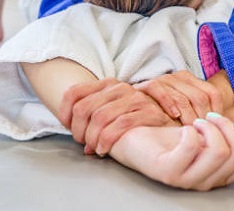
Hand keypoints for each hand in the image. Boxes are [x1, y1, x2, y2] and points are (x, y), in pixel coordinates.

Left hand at [58, 77, 178, 155]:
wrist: (169, 120)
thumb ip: (92, 114)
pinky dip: (107, 140)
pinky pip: (121, 125)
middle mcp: (119, 88)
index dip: (64, 113)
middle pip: (83, 108)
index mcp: (107, 84)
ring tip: (94, 148)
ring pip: (100, 117)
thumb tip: (74, 132)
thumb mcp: (111, 109)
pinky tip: (104, 149)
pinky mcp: (148, 112)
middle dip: (78, 131)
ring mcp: (134, 99)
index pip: (73, 93)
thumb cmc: (135, 118)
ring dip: (92, 138)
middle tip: (83, 143)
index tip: (67, 127)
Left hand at [111, 113, 233, 190]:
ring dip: (211, 126)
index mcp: (221, 173)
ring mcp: (188, 180)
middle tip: (209, 116)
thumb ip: (226, 135)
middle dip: (227, 124)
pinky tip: (184, 128)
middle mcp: (208, 181)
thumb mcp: (205, 133)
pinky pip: (192, 147)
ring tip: (196, 121)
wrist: (135, 136)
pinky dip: (191, 131)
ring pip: (221, 151)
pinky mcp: (168, 172)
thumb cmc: (169, 134)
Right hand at [133, 70, 223, 124]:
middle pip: (199, 97)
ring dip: (187, 116)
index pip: (212, 93)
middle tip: (203, 136)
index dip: (216, 112)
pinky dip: (168, 102)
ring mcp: (164, 80)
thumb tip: (229, 128)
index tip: (215, 131)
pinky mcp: (147, 85)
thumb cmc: (165, 122)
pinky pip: (159, 89)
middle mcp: (179, 78)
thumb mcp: (189, 118)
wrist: (131, 116)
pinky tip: (172, 115)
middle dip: (202, 119)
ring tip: (189, 131)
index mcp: (193, 82)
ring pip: (182, 96)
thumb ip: (206, 120)